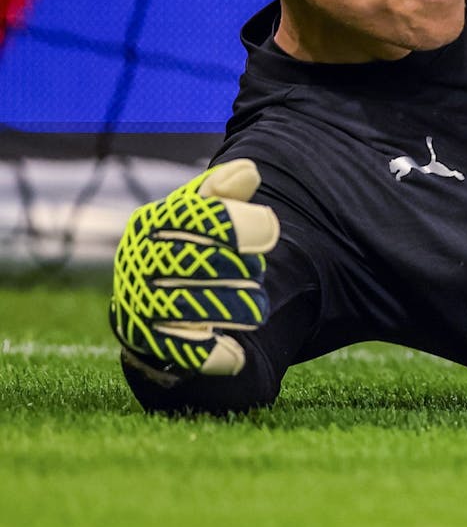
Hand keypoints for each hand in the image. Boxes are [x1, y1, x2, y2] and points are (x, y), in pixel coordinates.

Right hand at [109, 159, 279, 377]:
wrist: (164, 305)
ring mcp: (137, 304)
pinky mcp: (147, 344)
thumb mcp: (206, 214)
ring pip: (187, 308)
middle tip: (259, 275)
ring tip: (258, 308)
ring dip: (234, 309)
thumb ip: (224, 190)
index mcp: (151, 223)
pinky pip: (181, 352)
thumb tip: (248, 172)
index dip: (233, 224)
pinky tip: (239, 352)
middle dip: (238, 269)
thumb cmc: (195, 248)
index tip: (269, 233)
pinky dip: (214, 353)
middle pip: (192, 262)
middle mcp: (136, 262)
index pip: (189, 216)